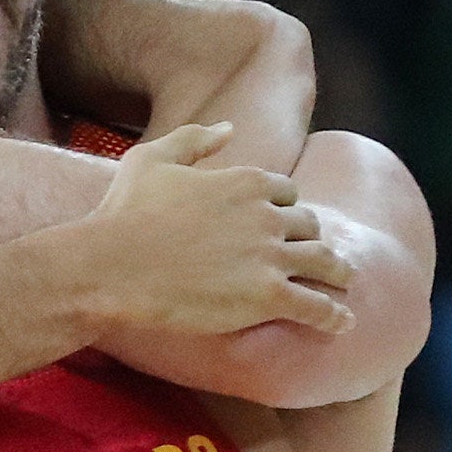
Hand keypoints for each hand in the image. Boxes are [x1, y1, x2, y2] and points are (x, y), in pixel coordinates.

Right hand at [67, 123, 352, 340]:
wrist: (108, 266)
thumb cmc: (123, 214)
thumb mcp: (151, 159)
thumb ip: (194, 139)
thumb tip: (229, 129)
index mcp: (247, 182)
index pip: (287, 193)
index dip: (283, 209)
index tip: (278, 225)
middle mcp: (267, 215)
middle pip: (308, 226)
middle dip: (309, 239)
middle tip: (310, 257)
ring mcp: (270, 257)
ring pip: (324, 263)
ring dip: (337, 273)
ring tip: (343, 283)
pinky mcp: (267, 296)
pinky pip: (316, 306)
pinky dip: (333, 316)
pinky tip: (342, 323)